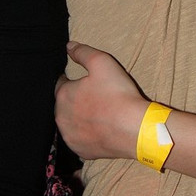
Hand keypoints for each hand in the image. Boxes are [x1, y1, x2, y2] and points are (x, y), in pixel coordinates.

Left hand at [55, 42, 147, 160]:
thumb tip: (68, 46)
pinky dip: (87, 133)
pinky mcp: (80, 150)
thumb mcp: (102, 62)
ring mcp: (70, 136)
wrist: (134, 128)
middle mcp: (61, 118)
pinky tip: (100, 127)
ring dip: (79, 116)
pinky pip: (79, 138)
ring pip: (70, 122)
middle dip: (76, 99)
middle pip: (64, 104)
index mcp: (63, 95)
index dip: (74, 80)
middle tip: (96, 95)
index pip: (61, 84)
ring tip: (99, 111)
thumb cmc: (117, 93)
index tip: (87, 81)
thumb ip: (82, 52)